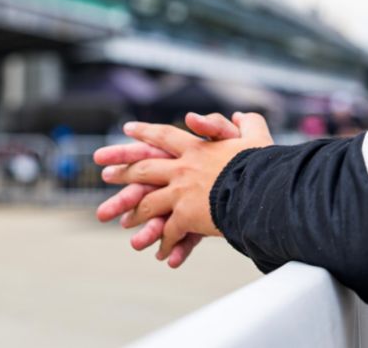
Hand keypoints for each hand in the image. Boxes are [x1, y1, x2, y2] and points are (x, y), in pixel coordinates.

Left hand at [101, 112, 272, 261]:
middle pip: (145, 168)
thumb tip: (241, 115)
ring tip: (124, 222)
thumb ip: (247, 123)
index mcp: (196, 148)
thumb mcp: (256, 137)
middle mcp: (183, 169)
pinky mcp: (187, 216)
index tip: (127, 130)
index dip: (145, 132)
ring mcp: (181, 193)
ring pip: (150, 203)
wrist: (263, 190)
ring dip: (136, 214)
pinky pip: (170, 231)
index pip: (163, 136)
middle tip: (104, 173)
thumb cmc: (263, 165)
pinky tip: (161, 252)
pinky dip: (165, 242)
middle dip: (122, 171)